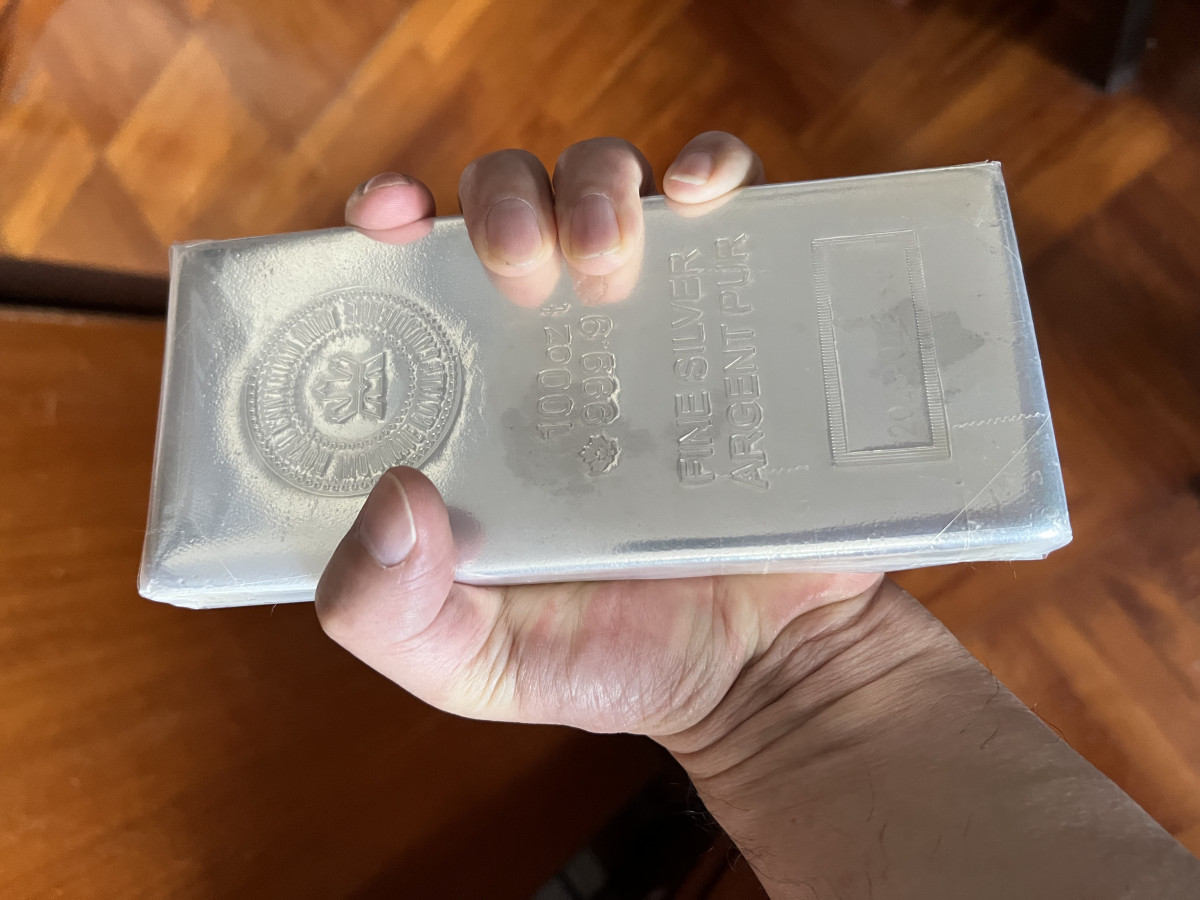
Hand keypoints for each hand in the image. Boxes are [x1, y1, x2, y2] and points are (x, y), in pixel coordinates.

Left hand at [318, 133, 882, 739]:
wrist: (764, 669)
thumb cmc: (614, 658)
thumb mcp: (469, 664)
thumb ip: (385, 612)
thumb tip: (393, 490)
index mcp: (478, 399)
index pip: (412, 275)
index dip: (389, 221)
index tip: (388, 217)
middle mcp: (559, 341)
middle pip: (513, 201)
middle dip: (504, 203)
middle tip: (524, 274)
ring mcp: (656, 318)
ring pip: (610, 178)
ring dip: (597, 184)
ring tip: (610, 264)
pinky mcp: (747, 310)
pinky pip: (734, 196)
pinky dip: (714, 166)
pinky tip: (696, 200)